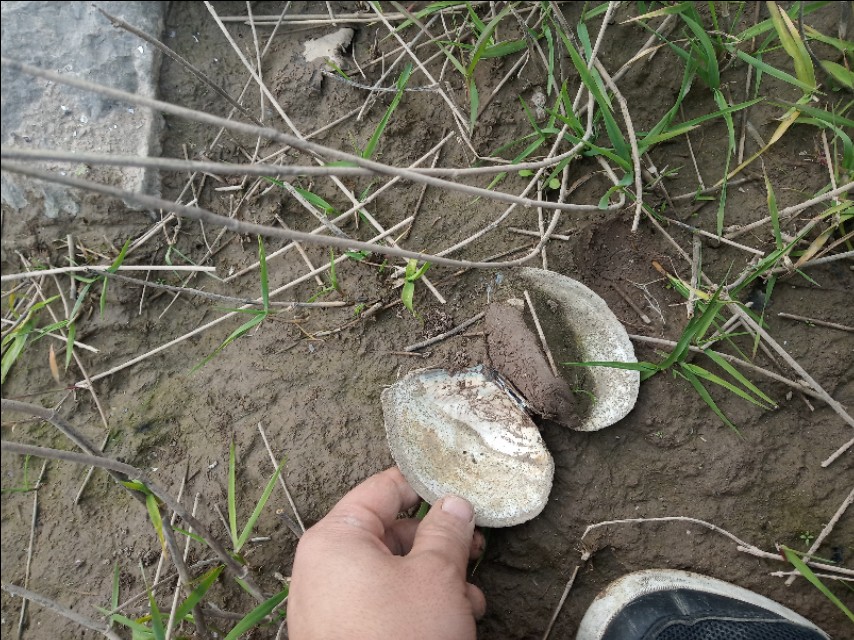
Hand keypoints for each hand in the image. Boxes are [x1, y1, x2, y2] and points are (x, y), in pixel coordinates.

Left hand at [287, 467, 485, 639]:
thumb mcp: (436, 577)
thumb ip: (447, 532)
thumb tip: (454, 505)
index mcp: (335, 538)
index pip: (382, 489)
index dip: (423, 485)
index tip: (456, 486)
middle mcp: (324, 567)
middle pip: (390, 533)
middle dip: (438, 544)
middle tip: (473, 549)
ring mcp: (330, 604)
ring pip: (392, 572)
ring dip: (436, 580)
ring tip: (469, 599)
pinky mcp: (342, 634)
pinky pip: (383, 603)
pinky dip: (417, 605)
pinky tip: (453, 619)